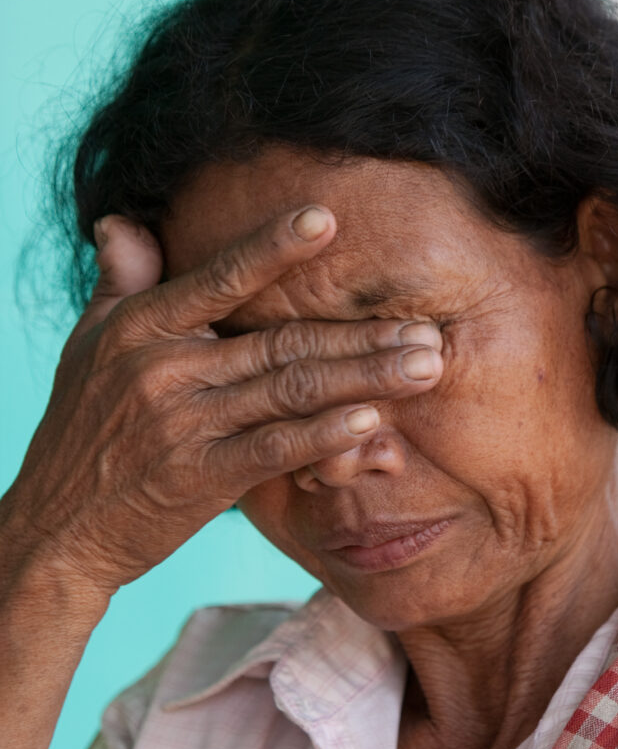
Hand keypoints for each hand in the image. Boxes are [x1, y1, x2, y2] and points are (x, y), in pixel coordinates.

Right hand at [1, 206, 442, 596]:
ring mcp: (185, 424)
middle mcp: (165, 368)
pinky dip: (324, 434)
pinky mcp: (200, 477)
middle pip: (281, 341)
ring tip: (426, 366)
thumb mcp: (90, 346)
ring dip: (365, 378)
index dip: (273, 247)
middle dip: (362, 334)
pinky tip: (372, 420)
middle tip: (428, 328)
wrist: (58, 527)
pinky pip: (273, 449)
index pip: (219, 278)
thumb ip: (120, 283)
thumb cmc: (81, 430)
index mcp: (142, 327)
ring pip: (290, 390)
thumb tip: (124, 222)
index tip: (329, 221)